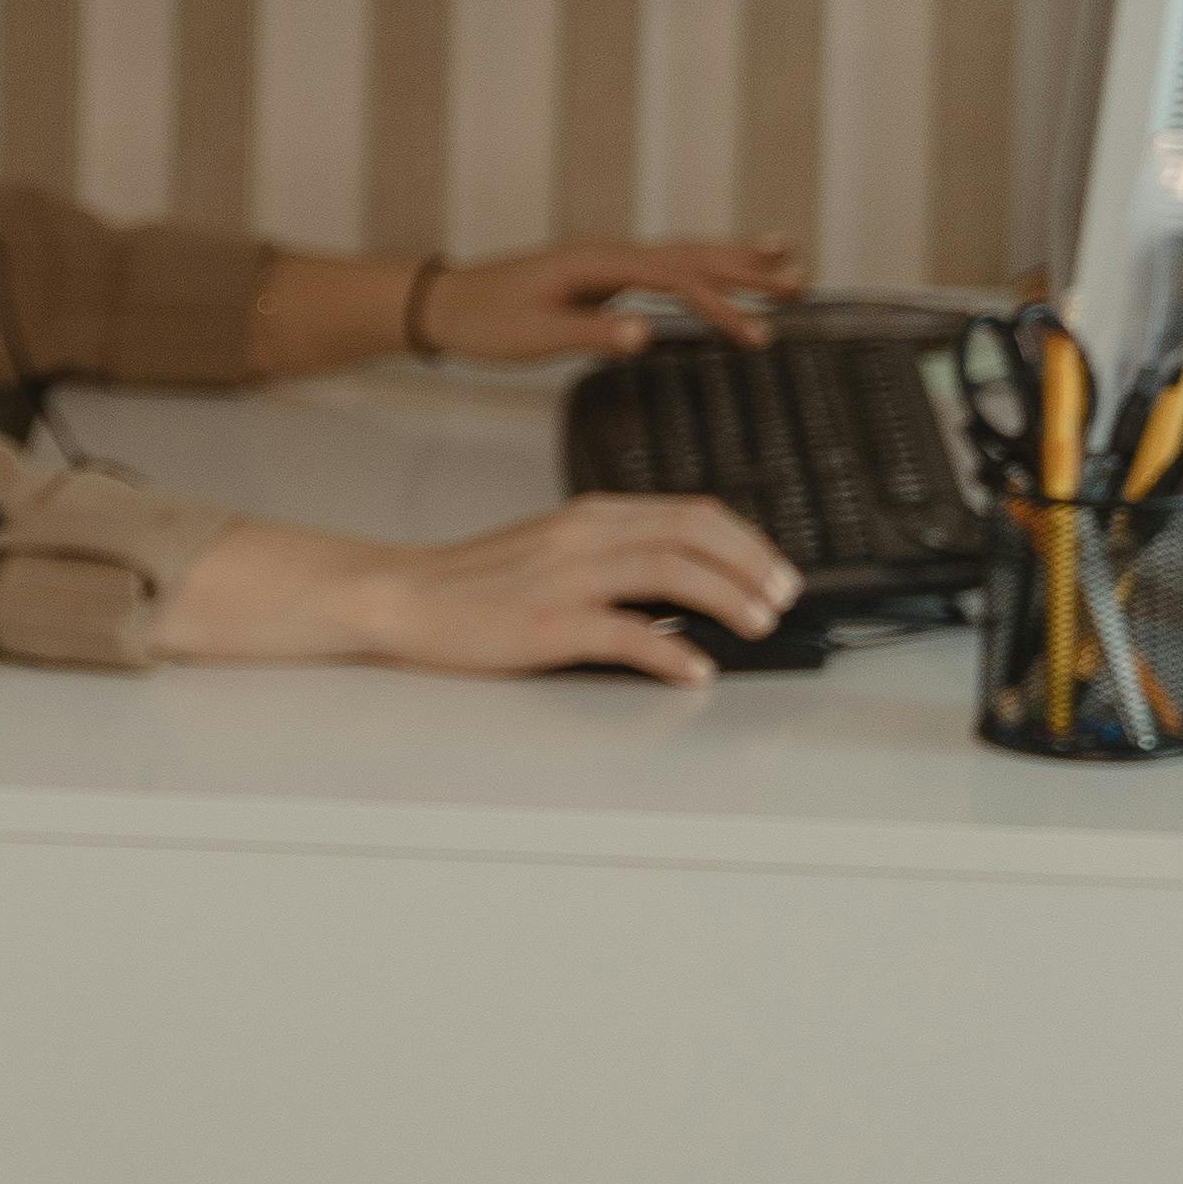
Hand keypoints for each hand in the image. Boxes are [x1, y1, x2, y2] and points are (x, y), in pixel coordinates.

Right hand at [166, 497, 801, 683]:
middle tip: (783, 599)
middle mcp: (585, 536)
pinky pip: (627, 633)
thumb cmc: (474, 583)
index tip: (775, 571)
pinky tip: (695, 670)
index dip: (746, 541)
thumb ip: (612, 554)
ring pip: (673, 572)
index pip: (691, 513)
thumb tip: (683, 584)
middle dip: (753, 565)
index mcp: (591, 515)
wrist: (399, 596)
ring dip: (730, 599)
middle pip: (695, 534)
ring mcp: (566, 578)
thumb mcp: (551, 548)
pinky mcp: (547, 623)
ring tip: (759, 626)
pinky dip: (672, 652)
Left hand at [417, 233, 808, 360]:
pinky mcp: (603, 275)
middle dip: (746, 267)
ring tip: (787, 257)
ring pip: (682, 254)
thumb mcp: (532, 336)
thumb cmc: (483, 321)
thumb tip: (643, 335)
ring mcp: (607, 261)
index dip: (719, 306)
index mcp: (596, 263)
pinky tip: (721, 272)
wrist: (443, 303)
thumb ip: (589, 334)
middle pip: (690, 255)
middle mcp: (608, 253)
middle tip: (801, 280)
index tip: (757, 334)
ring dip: (733, 258)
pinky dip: (702, 268)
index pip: (674, 281)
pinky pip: (665, 267)